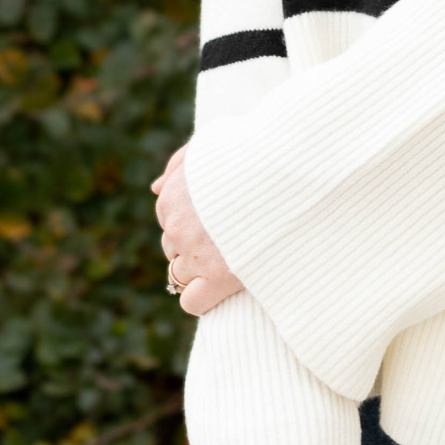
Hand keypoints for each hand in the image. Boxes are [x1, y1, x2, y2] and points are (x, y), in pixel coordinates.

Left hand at [152, 144, 243, 315]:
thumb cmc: (256, 148)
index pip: (168, 220)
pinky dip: (202, 297)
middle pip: (173, 248)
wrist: (290, 165)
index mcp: (172, 195)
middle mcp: (178, 226)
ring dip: (199, 269)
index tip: (218, 216)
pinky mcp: (219, 276)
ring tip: (233, 256)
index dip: (193, 220)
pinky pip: (193, 301)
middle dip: (194, 244)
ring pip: (179, 275)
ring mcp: (196, 253)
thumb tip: (155, 188)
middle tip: (229, 235)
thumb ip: (179, 164)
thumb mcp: (211, 143)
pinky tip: (221, 285)